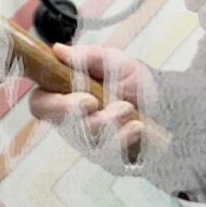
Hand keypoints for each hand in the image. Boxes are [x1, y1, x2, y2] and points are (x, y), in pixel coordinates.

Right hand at [29, 43, 152, 158]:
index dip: (55, 105)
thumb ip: (87, 56)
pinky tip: (137, 127)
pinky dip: (125, 139)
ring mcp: (87, 140)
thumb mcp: (113, 61)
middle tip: (121, 106)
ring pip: (89, 142)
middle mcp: (70, 120)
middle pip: (66, 128)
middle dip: (94, 119)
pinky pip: (108, 155)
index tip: (87, 99)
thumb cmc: (133, 80)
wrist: (165, 103)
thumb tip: (58, 50)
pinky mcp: (105, 156)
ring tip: (131, 109)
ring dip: (114, 125)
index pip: (40, 104)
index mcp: (63, 93)